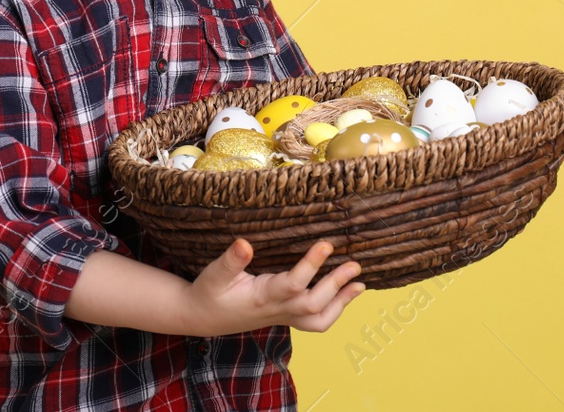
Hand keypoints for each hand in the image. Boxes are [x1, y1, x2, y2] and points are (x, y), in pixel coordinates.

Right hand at [185, 238, 364, 335]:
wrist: (203, 317)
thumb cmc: (209, 292)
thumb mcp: (214, 274)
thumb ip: (231, 261)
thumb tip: (244, 243)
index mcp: (261, 296)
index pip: (292, 283)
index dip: (311, 265)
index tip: (327, 244)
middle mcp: (277, 309)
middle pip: (312, 303)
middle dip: (336, 285)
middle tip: (355, 264)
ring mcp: (284, 316)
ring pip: (318, 319)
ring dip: (342, 303)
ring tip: (360, 284)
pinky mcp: (287, 317)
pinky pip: (315, 321)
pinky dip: (335, 310)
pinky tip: (348, 293)